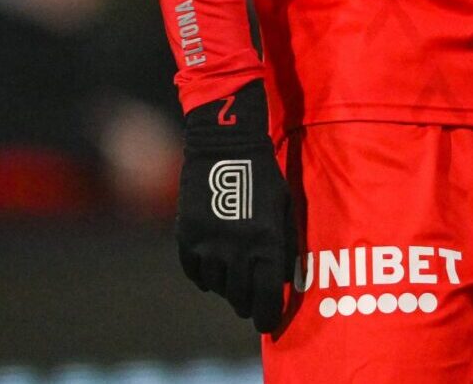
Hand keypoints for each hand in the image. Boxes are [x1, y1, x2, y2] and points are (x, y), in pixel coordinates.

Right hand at [176, 81, 295, 333]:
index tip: (269, 324)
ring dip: (228, 287)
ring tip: (235, 278)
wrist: (224, 148)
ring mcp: (208, 246)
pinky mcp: (186, 238)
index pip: (267, 297)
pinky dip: (206, 276)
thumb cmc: (264, 177)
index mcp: (266, 244)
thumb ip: (287, 246)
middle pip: (241, 298)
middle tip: (252, 302)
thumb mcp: (285, 209)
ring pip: (218, 287)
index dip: (268, 316)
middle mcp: (236, 251)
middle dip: (249, 304)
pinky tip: (215, 268)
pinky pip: (196, 273)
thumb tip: (285, 282)